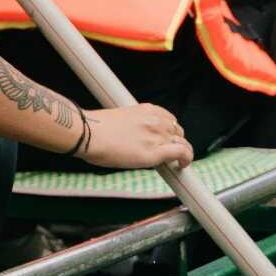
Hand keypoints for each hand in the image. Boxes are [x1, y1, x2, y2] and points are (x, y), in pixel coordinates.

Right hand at [77, 103, 191, 171]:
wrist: (88, 134)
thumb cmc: (95, 128)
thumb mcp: (119, 118)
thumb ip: (133, 125)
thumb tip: (132, 137)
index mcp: (147, 109)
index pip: (168, 119)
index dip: (169, 131)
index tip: (166, 139)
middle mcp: (155, 120)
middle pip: (177, 131)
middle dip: (174, 141)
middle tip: (168, 152)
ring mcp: (157, 135)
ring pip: (183, 143)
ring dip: (182, 152)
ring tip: (176, 162)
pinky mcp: (156, 152)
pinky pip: (182, 153)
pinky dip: (186, 159)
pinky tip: (182, 166)